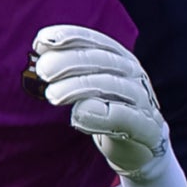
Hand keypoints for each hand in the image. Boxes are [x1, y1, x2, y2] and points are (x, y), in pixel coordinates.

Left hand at [32, 25, 186, 186]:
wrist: (141, 149)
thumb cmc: (109, 112)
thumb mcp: (89, 86)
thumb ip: (70, 70)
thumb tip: (41, 50)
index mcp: (119, 58)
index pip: (94, 41)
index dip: (68, 37)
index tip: (40, 43)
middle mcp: (133, 73)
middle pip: (101, 60)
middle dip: (69, 61)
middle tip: (43, 71)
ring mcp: (142, 99)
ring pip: (111, 85)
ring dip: (79, 86)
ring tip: (53, 95)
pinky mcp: (146, 127)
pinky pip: (126, 117)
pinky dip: (102, 114)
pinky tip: (78, 115)